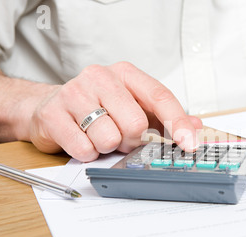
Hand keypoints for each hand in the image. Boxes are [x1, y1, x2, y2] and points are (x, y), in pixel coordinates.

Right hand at [29, 62, 202, 161]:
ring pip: (109, 139)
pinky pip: (85, 150)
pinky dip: (88, 153)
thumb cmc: (97, 107)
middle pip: (135, 124)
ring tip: (98, 135)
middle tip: (120, 136)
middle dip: (131, 139)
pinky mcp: (53, 114)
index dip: (178, 122)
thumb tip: (196, 126)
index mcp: (125, 74)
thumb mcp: (133, 107)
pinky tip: (82, 140)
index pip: (160, 96)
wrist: (49, 107)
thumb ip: (165, 117)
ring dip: (108, 147)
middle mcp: (100, 77)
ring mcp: (74, 93)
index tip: (190, 144)